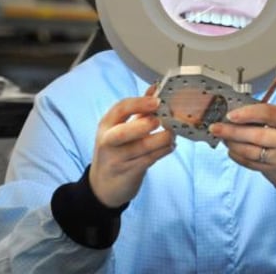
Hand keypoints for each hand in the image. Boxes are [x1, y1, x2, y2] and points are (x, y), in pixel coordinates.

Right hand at [89, 86, 174, 207]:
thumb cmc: (114, 152)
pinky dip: (163, 151)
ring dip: (162, 139)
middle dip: (143, 125)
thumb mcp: (119, 129)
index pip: (120, 109)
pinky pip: (150, 160)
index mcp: (106, 125)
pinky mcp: (129, 172)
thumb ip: (138, 110)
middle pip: (123, 132)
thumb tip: (154, 89)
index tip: (157, 101)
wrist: (103, 186)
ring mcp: (118, 159)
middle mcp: (109, 142)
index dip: (139, 103)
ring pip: (142, 148)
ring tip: (172, 134)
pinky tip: (170, 145)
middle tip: (159, 120)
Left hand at [210, 104, 275, 188]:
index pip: (269, 114)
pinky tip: (231, 150)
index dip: (247, 113)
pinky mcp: (274, 171)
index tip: (230, 114)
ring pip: (251, 151)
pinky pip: (250, 164)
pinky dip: (237, 156)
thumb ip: (272, 116)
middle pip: (257, 135)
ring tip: (223, 137)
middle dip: (232, 131)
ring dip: (232, 144)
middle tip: (216, 127)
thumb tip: (240, 111)